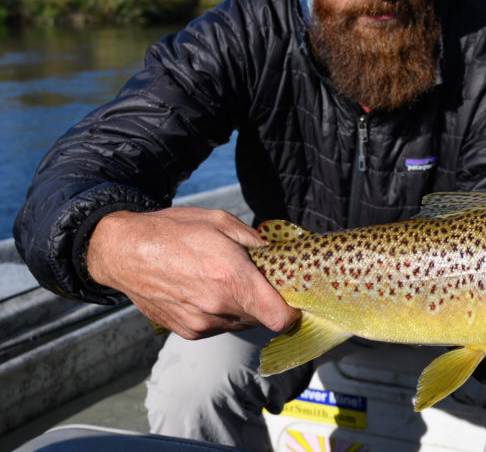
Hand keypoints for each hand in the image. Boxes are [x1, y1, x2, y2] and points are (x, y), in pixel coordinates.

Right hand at [86, 207, 299, 338]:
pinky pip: (219, 326)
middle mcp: (217, 307)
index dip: (293, 312)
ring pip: (241, 323)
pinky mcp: (186, 331)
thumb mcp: (221, 222)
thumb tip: (278, 258)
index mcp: (231, 279)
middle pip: (262, 319)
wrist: (122, 251)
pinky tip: (207, 290)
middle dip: (267, 302)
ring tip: (227, 281)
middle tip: (259, 280)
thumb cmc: (174, 230)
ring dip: (244, 308)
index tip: (293, 298)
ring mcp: (200, 324)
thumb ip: (256, 243)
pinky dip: (222, 313)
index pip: (279, 317)